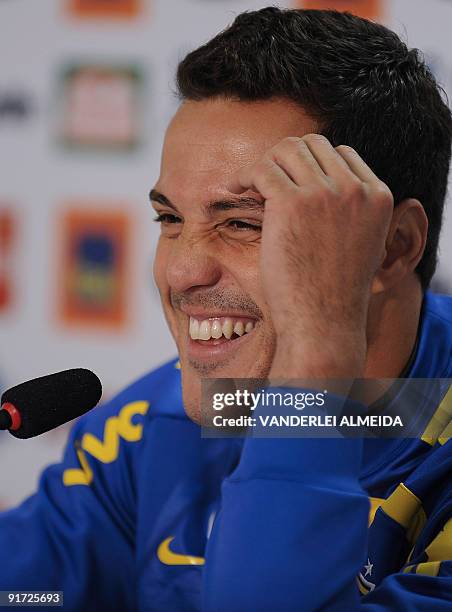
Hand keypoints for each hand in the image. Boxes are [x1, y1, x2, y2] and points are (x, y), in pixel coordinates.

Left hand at [227, 135, 393, 378]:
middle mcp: (355, 188)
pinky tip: (234, 191)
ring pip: (285, 150)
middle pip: (312, 144)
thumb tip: (319, 187)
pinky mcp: (293, 202)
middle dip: (284, 159)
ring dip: (263, 165)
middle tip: (264, 182)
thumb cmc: (332, 291)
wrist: (322, 322)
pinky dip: (245, 176)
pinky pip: (263, 169)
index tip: (288, 183)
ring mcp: (326, 192)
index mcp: (377, 196)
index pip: (341, 153)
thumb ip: (348, 211)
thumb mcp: (357, 243)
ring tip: (247, 186)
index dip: (310, 165)